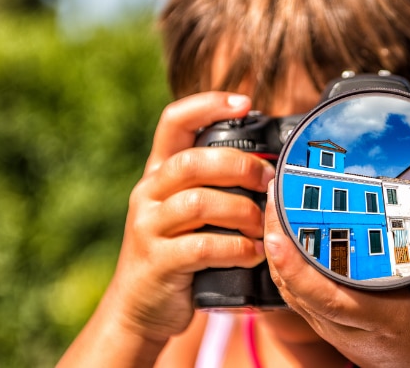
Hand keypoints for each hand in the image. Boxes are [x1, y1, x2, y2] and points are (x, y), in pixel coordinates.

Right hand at [58, 92, 274, 366]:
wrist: (141, 306)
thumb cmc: (178, 252)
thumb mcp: (187, 212)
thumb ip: (214, 187)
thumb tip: (268, 167)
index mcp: (159, 173)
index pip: (174, 121)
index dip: (208, 104)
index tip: (245, 103)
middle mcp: (149, 193)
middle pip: (193, 161)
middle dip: (240, 166)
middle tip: (267, 180)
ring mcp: (149, 227)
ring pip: (200, 202)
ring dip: (242, 211)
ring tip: (262, 225)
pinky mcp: (158, 262)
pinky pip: (202, 246)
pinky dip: (236, 248)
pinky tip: (253, 253)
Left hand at [264, 181, 409, 367]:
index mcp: (380, 319)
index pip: (326, 297)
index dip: (296, 268)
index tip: (278, 233)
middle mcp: (346, 327)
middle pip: (296, 287)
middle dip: (276, 240)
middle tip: (274, 194)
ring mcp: (329, 327)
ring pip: (287, 290)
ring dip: (274, 248)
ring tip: (274, 203)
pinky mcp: (323, 322)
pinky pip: (292, 292)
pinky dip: (281, 262)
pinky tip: (280, 232)